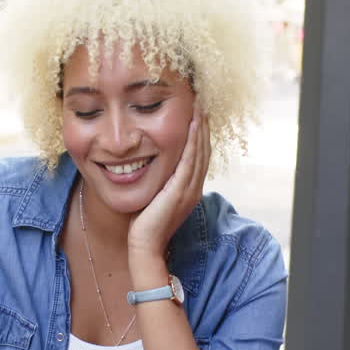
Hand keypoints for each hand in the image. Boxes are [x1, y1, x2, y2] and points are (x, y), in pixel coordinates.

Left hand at [127, 104, 209, 260]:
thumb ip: (161, 184)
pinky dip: (193, 140)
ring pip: (200, 151)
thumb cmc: (145, 225)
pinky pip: (190, 159)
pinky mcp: (180, 190)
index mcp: (190, 190)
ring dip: (200, 128)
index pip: (200, 157)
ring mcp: (189, 189)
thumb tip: (154, 169)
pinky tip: (192, 124)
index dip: (200, 135)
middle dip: (203, 126)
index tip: (197, 115)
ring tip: (199, 106)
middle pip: (204, 150)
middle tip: (202, 103)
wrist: (144, 246)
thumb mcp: (156, 199)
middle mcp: (194, 188)